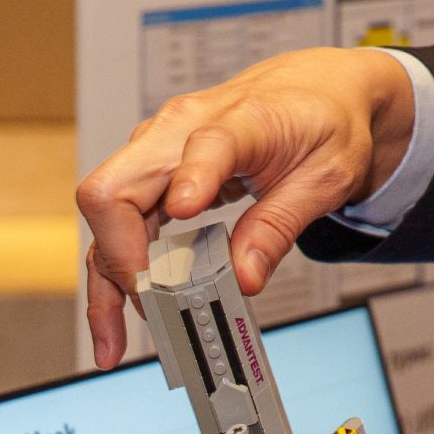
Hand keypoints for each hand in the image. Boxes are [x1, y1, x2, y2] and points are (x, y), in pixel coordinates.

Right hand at [76, 46, 415, 366]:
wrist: (316, 90)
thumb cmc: (323, 121)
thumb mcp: (327, 175)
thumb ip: (281, 224)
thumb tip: (244, 278)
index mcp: (239, 120)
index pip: (205, 144)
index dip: (192, 179)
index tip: (186, 212)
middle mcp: (180, 130)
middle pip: (117, 187)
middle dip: (123, 257)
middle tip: (154, 311)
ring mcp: (158, 151)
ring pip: (106, 214)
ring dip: (106, 278)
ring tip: (113, 343)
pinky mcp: (152, 174)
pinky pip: (120, 224)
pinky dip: (116, 271)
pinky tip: (116, 317)